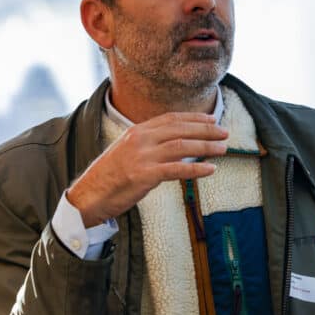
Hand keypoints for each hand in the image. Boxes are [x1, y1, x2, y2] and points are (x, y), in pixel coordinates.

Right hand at [67, 112, 228, 226]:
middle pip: (180, 130)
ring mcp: (142, 157)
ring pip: (182, 146)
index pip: (172, 119)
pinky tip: (210, 169)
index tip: (212, 119)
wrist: (89, 195)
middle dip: (206, 130)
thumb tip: (175, 143)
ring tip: (223, 149)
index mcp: (137, 131)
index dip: (195, 118)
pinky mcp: (144, 176)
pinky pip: (176, 170)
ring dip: (206, 147)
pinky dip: (196, 169)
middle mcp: (140, 139)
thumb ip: (149, 144)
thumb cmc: (110, 176)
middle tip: (225, 133)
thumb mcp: (128, 151)